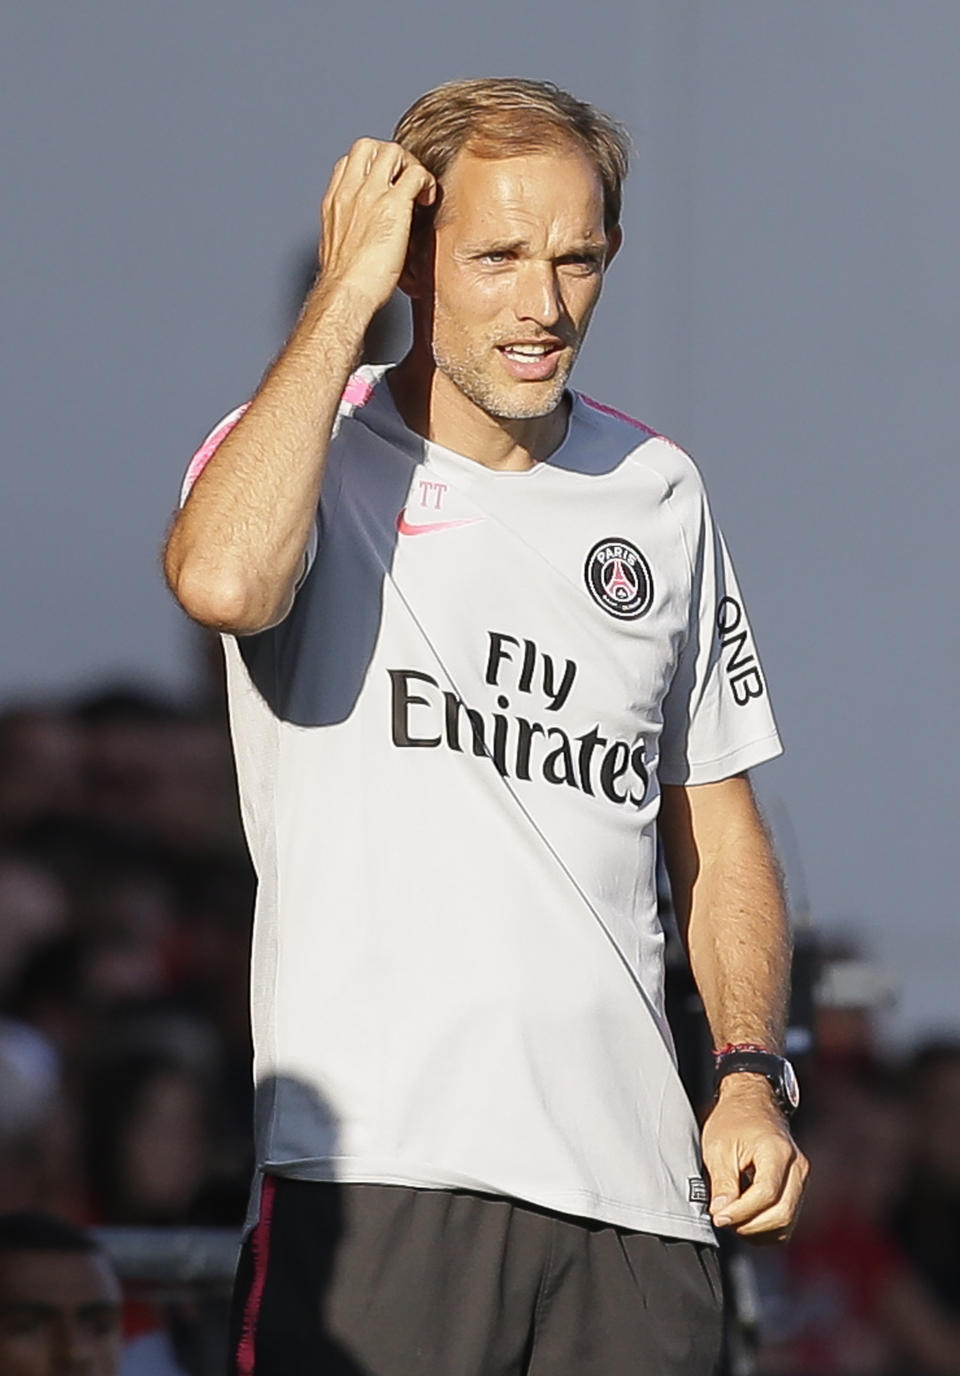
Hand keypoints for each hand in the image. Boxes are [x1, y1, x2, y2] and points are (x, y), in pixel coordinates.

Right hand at [319, 138, 436, 316]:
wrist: (346, 293)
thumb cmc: (345, 283)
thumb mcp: (337, 248)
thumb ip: (348, 231)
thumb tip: (360, 234)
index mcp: (335, 201)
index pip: (349, 161)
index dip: (371, 166)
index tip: (386, 184)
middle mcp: (350, 192)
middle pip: (370, 146)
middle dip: (392, 156)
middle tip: (405, 180)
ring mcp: (371, 196)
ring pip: (393, 151)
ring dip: (411, 165)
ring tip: (418, 190)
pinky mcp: (393, 207)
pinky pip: (415, 174)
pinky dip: (426, 182)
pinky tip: (428, 201)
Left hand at [701, 1074, 808, 1239]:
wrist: (751, 1103)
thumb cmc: (734, 1119)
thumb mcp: (718, 1147)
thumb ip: (722, 1183)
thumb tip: (722, 1213)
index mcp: (777, 1151)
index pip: (766, 1194)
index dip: (742, 1212)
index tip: (719, 1216)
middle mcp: (796, 1166)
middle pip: (781, 1213)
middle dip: (750, 1225)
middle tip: (723, 1218)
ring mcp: (800, 1178)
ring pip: (787, 1222)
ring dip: (758, 1230)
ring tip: (733, 1218)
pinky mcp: (797, 1188)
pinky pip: (787, 1220)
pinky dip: (767, 1228)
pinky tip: (747, 1219)